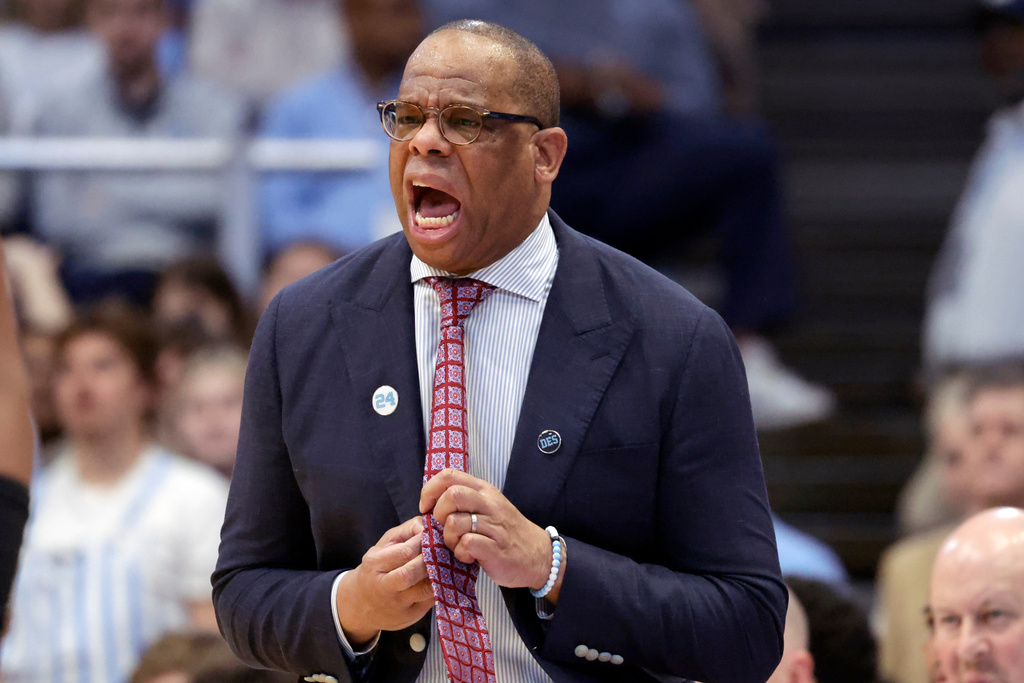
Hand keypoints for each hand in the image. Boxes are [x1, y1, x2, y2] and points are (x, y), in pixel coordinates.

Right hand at [335, 516, 433, 646]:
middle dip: (432, 559)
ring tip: (449, 563)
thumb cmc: (378, 567)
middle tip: (446, 550)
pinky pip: (431, 601)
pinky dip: (442, 588)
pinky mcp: (410, 616)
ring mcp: (397, 604)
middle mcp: (384, 586)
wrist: (361, 604)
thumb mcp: (384, 545)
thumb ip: (406, 531)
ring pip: (424, 590)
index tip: (436, 536)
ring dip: (440, 575)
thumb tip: (429, 526)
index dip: (424, 543)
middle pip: (411, 573)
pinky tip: (446, 578)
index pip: (404, 552)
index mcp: (375, 563)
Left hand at [419, 469, 561, 599]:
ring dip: (449, 538)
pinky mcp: (495, 549)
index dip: (430, 490)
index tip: (426, 508)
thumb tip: (432, 501)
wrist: (538, 556)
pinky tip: (468, 556)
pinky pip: (466, 544)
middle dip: (438, 514)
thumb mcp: (488, 507)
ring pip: (455, 522)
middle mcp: (490, 504)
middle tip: (445, 528)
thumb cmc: (506, 533)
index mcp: (484, 491)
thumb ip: (465, 500)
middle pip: (452, 495)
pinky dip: (461, 553)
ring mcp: (494, 526)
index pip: (449, 476)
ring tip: (458, 545)